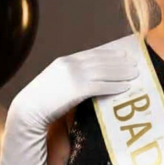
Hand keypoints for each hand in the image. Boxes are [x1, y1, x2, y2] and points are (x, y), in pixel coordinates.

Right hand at [10, 47, 139, 128]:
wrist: (28, 110)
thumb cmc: (43, 102)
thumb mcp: (57, 83)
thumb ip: (71, 79)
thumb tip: (90, 82)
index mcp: (65, 61)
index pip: (93, 54)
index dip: (110, 54)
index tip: (123, 55)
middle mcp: (70, 64)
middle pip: (101, 61)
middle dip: (120, 62)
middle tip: (135, 63)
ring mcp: (73, 75)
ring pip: (104, 72)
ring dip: (122, 73)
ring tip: (135, 75)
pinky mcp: (76, 89)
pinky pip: (101, 86)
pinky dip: (115, 86)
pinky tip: (125, 88)